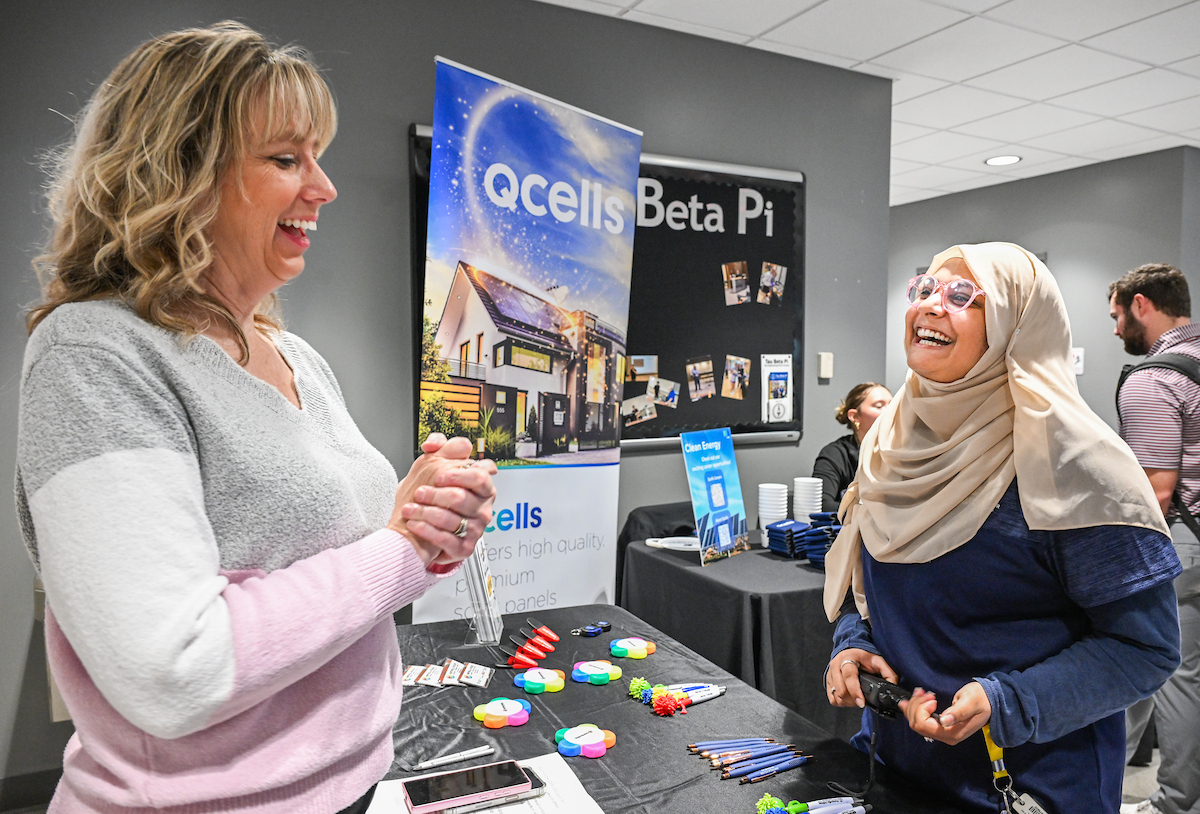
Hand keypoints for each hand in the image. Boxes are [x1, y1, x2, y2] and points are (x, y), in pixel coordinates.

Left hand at [388, 434, 497, 566]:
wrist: (418, 527)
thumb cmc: (429, 497)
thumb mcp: (432, 467)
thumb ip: (438, 448)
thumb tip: (434, 442)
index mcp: (482, 487)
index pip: (480, 476)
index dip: (459, 475)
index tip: (439, 476)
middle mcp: (482, 508)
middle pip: (461, 498)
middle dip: (435, 495)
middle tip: (419, 493)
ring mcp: (475, 529)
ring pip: (451, 519)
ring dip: (425, 512)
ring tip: (410, 509)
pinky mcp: (464, 548)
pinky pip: (446, 539)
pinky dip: (426, 530)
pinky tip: (414, 524)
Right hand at [826, 648, 899, 708]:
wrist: (850, 651)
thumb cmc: (863, 657)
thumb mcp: (877, 660)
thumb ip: (887, 672)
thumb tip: (893, 685)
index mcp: (848, 658)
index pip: (849, 676)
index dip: (855, 691)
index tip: (862, 703)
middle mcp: (836, 665)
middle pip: (841, 689)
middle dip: (852, 700)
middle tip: (862, 702)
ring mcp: (830, 674)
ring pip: (836, 695)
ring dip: (847, 702)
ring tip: (856, 700)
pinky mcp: (827, 681)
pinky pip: (832, 698)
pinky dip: (840, 702)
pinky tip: (849, 699)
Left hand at [898, 681, 990, 744]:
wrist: (988, 701)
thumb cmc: (980, 699)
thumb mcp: (970, 702)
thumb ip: (958, 712)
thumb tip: (944, 721)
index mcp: (953, 733)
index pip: (924, 725)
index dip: (922, 710)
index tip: (932, 698)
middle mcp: (945, 737)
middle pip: (917, 724)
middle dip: (917, 706)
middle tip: (927, 692)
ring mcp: (942, 733)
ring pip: (915, 722)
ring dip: (915, 705)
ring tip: (923, 692)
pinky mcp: (940, 728)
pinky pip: (920, 721)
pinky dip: (914, 708)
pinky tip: (916, 698)